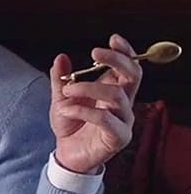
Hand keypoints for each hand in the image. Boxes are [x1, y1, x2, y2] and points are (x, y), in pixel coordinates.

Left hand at [50, 33, 142, 173]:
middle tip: (94, 52)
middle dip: (116, 60)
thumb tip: (61, 56)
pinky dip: (82, 110)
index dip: (125, 52)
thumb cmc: (70, 126)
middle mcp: (123, 104)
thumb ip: (61, 79)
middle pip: (133, 76)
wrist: (67, 155)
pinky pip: (105, 118)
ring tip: (66, 93)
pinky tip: (65, 111)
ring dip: (87, 88)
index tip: (113, 39)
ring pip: (116, 95)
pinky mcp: (118, 137)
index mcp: (114, 91)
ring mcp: (124, 120)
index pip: (129, 68)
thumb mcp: (61, 99)